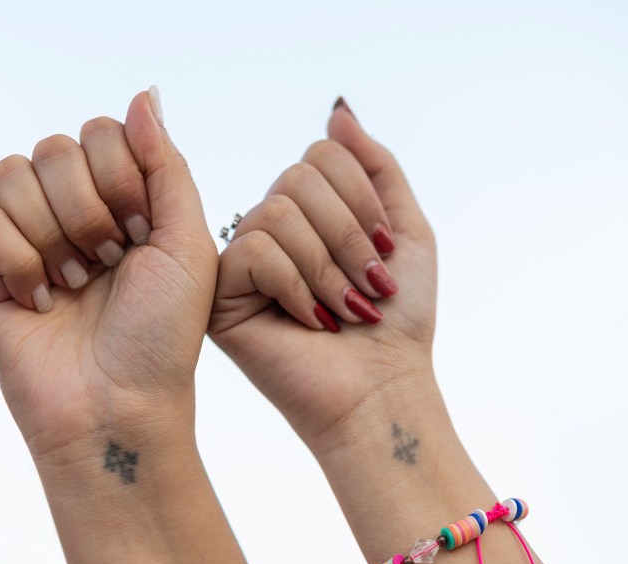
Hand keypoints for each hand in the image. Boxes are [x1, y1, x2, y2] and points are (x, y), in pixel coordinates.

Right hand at [0, 89, 216, 455]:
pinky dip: (16, 261)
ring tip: (76, 283)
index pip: (101, 134)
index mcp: (124, 200)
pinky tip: (42, 301)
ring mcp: (30, 241)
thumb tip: (144, 96)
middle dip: (87, 208)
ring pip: (11, 175)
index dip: (120, 175)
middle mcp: (75, 213)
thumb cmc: (162, 337)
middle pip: (53, 148)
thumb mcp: (187, 243)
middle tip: (109, 262)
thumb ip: (166, 164)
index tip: (141, 232)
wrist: (117, 408)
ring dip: (51, 232)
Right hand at [209, 99, 437, 444]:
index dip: (361, 200)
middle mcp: (269, 228)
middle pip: (298, 177)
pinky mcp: (223, 295)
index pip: (320, 155)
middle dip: (348, 236)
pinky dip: (296, 286)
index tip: (384, 256)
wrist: (382, 388)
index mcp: (308, 212)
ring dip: (327, 267)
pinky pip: (254, 251)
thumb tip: (338, 111)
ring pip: (277, 212)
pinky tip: (309, 321)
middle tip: (367, 289)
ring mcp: (242, 260)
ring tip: (342, 311)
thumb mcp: (405, 230)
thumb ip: (375, 166)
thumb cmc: (396, 320)